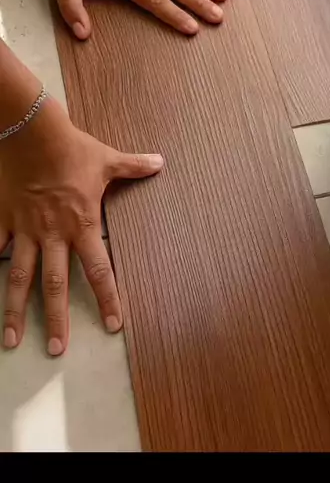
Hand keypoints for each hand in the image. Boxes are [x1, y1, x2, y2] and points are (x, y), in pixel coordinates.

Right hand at [0, 95, 163, 355]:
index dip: (109, 298)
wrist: (33, 131)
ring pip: (18, 278)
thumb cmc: (73, 148)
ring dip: (15, 310)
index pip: (99, 270)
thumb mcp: (107, 160)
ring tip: (11, 340)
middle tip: (57, 351)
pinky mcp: (3, 218)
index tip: (113, 325)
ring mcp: (25, 229)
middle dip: (57, 319)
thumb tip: (160, 162)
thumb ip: (133, 167)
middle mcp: (53, 234)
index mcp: (82, 224)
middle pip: (55, 285)